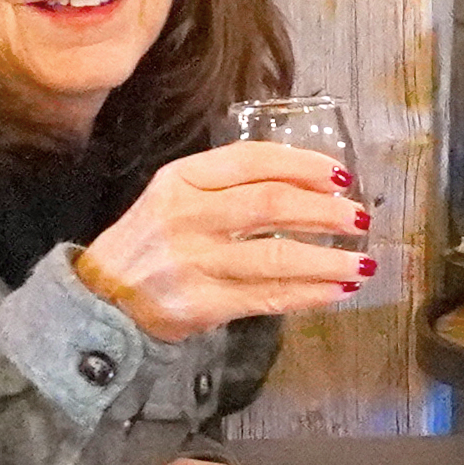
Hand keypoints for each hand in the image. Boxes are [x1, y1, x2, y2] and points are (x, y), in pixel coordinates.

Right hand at [79, 145, 372, 342]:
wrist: (101, 299)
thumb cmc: (151, 242)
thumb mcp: (175, 196)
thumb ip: (227, 186)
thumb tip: (308, 187)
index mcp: (181, 178)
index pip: (252, 160)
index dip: (302, 165)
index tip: (338, 175)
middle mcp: (186, 215)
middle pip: (270, 205)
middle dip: (324, 210)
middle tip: (360, 216)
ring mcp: (193, 262)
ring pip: (275, 256)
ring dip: (328, 260)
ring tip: (362, 263)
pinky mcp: (201, 304)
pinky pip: (268, 297)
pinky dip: (309, 294)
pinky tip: (336, 290)